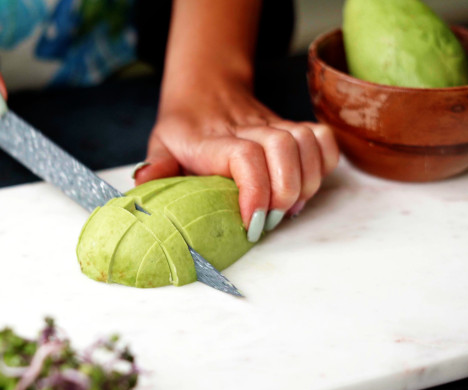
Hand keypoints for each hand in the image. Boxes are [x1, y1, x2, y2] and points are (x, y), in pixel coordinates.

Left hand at [134, 75, 338, 241]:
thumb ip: (155, 166)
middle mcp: (248, 128)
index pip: (244, 156)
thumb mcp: (160, 145)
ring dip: (306, 181)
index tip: (251, 221)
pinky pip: (322, 138)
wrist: (206, 90)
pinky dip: (323, 163)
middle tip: (271, 219)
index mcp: (212, 140)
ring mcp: (274, 125)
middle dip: (285, 191)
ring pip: (306, 141)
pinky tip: (305, 183)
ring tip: (289, 206)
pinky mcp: (292, 127)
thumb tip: (143, 183)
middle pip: (283, 147)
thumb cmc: (184, 128)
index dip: (255, 190)